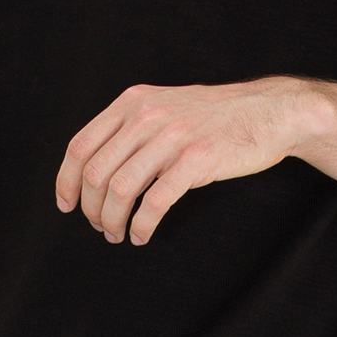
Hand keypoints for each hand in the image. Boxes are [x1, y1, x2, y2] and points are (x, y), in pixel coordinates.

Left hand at [56, 77, 312, 246]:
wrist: (269, 111)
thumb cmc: (215, 117)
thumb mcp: (164, 107)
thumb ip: (130, 128)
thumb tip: (94, 171)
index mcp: (132, 102)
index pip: (80, 146)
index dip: (66, 182)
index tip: (66, 206)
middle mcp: (147, 115)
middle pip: (96, 173)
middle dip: (92, 209)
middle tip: (101, 227)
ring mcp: (172, 136)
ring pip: (120, 189)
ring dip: (113, 221)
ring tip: (118, 234)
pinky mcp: (196, 159)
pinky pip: (154, 202)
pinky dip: (141, 225)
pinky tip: (141, 234)